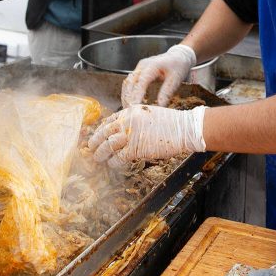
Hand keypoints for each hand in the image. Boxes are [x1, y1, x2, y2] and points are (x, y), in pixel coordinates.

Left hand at [88, 105, 206, 167]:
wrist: (185, 128)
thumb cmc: (171, 123)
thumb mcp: (148, 114)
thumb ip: (134, 120)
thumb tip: (123, 132)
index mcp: (130, 111)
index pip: (109, 120)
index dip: (101, 130)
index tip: (97, 137)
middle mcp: (128, 121)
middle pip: (104, 132)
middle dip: (95, 142)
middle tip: (91, 149)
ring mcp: (131, 134)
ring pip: (107, 145)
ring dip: (100, 153)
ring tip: (98, 158)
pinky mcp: (136, 148)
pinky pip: (119, 157)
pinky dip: (114, 162)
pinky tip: (113, 164)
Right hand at [121, 44, 196, 107]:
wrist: (178, 56)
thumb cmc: (178, 66)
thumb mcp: (175, 79)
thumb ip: (166, 92)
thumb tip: (160, 106)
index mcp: (152, 66)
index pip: (141, 82)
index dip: (136, 95)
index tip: (134, 106)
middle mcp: (142, 66)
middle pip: (130, 82)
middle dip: (128, 98)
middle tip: (129, 112)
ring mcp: (139, 68)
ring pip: (127, 83)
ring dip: (126, 96)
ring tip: (128, 109)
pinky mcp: (139, 71)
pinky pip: (129, 82)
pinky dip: (128, 93)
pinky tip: (130, 102)